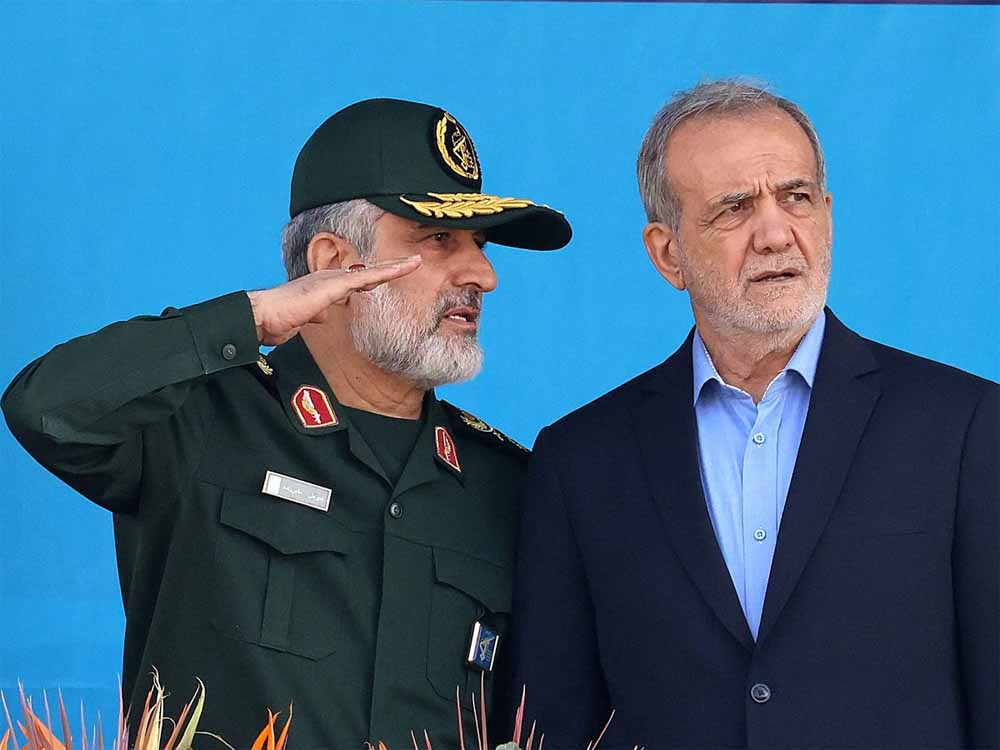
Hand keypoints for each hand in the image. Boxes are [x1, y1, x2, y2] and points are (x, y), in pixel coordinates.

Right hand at [246, 255, 421, 344]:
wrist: (263, 315)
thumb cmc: (279, 319)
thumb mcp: (305, 318)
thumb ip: (317, 314)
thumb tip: (322, 316)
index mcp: (326, 285)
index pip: (358, 279)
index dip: (377, 276)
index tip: (393, 273)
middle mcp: (331, 278)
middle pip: (369, 271)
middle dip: (391, 266)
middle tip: (414, 261)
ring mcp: (333, 280)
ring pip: (371, 272)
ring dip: (394, 267)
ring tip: (415, 262)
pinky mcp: (333, 286)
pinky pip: (365, 278)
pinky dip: (384, 273)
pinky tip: (400, 270)